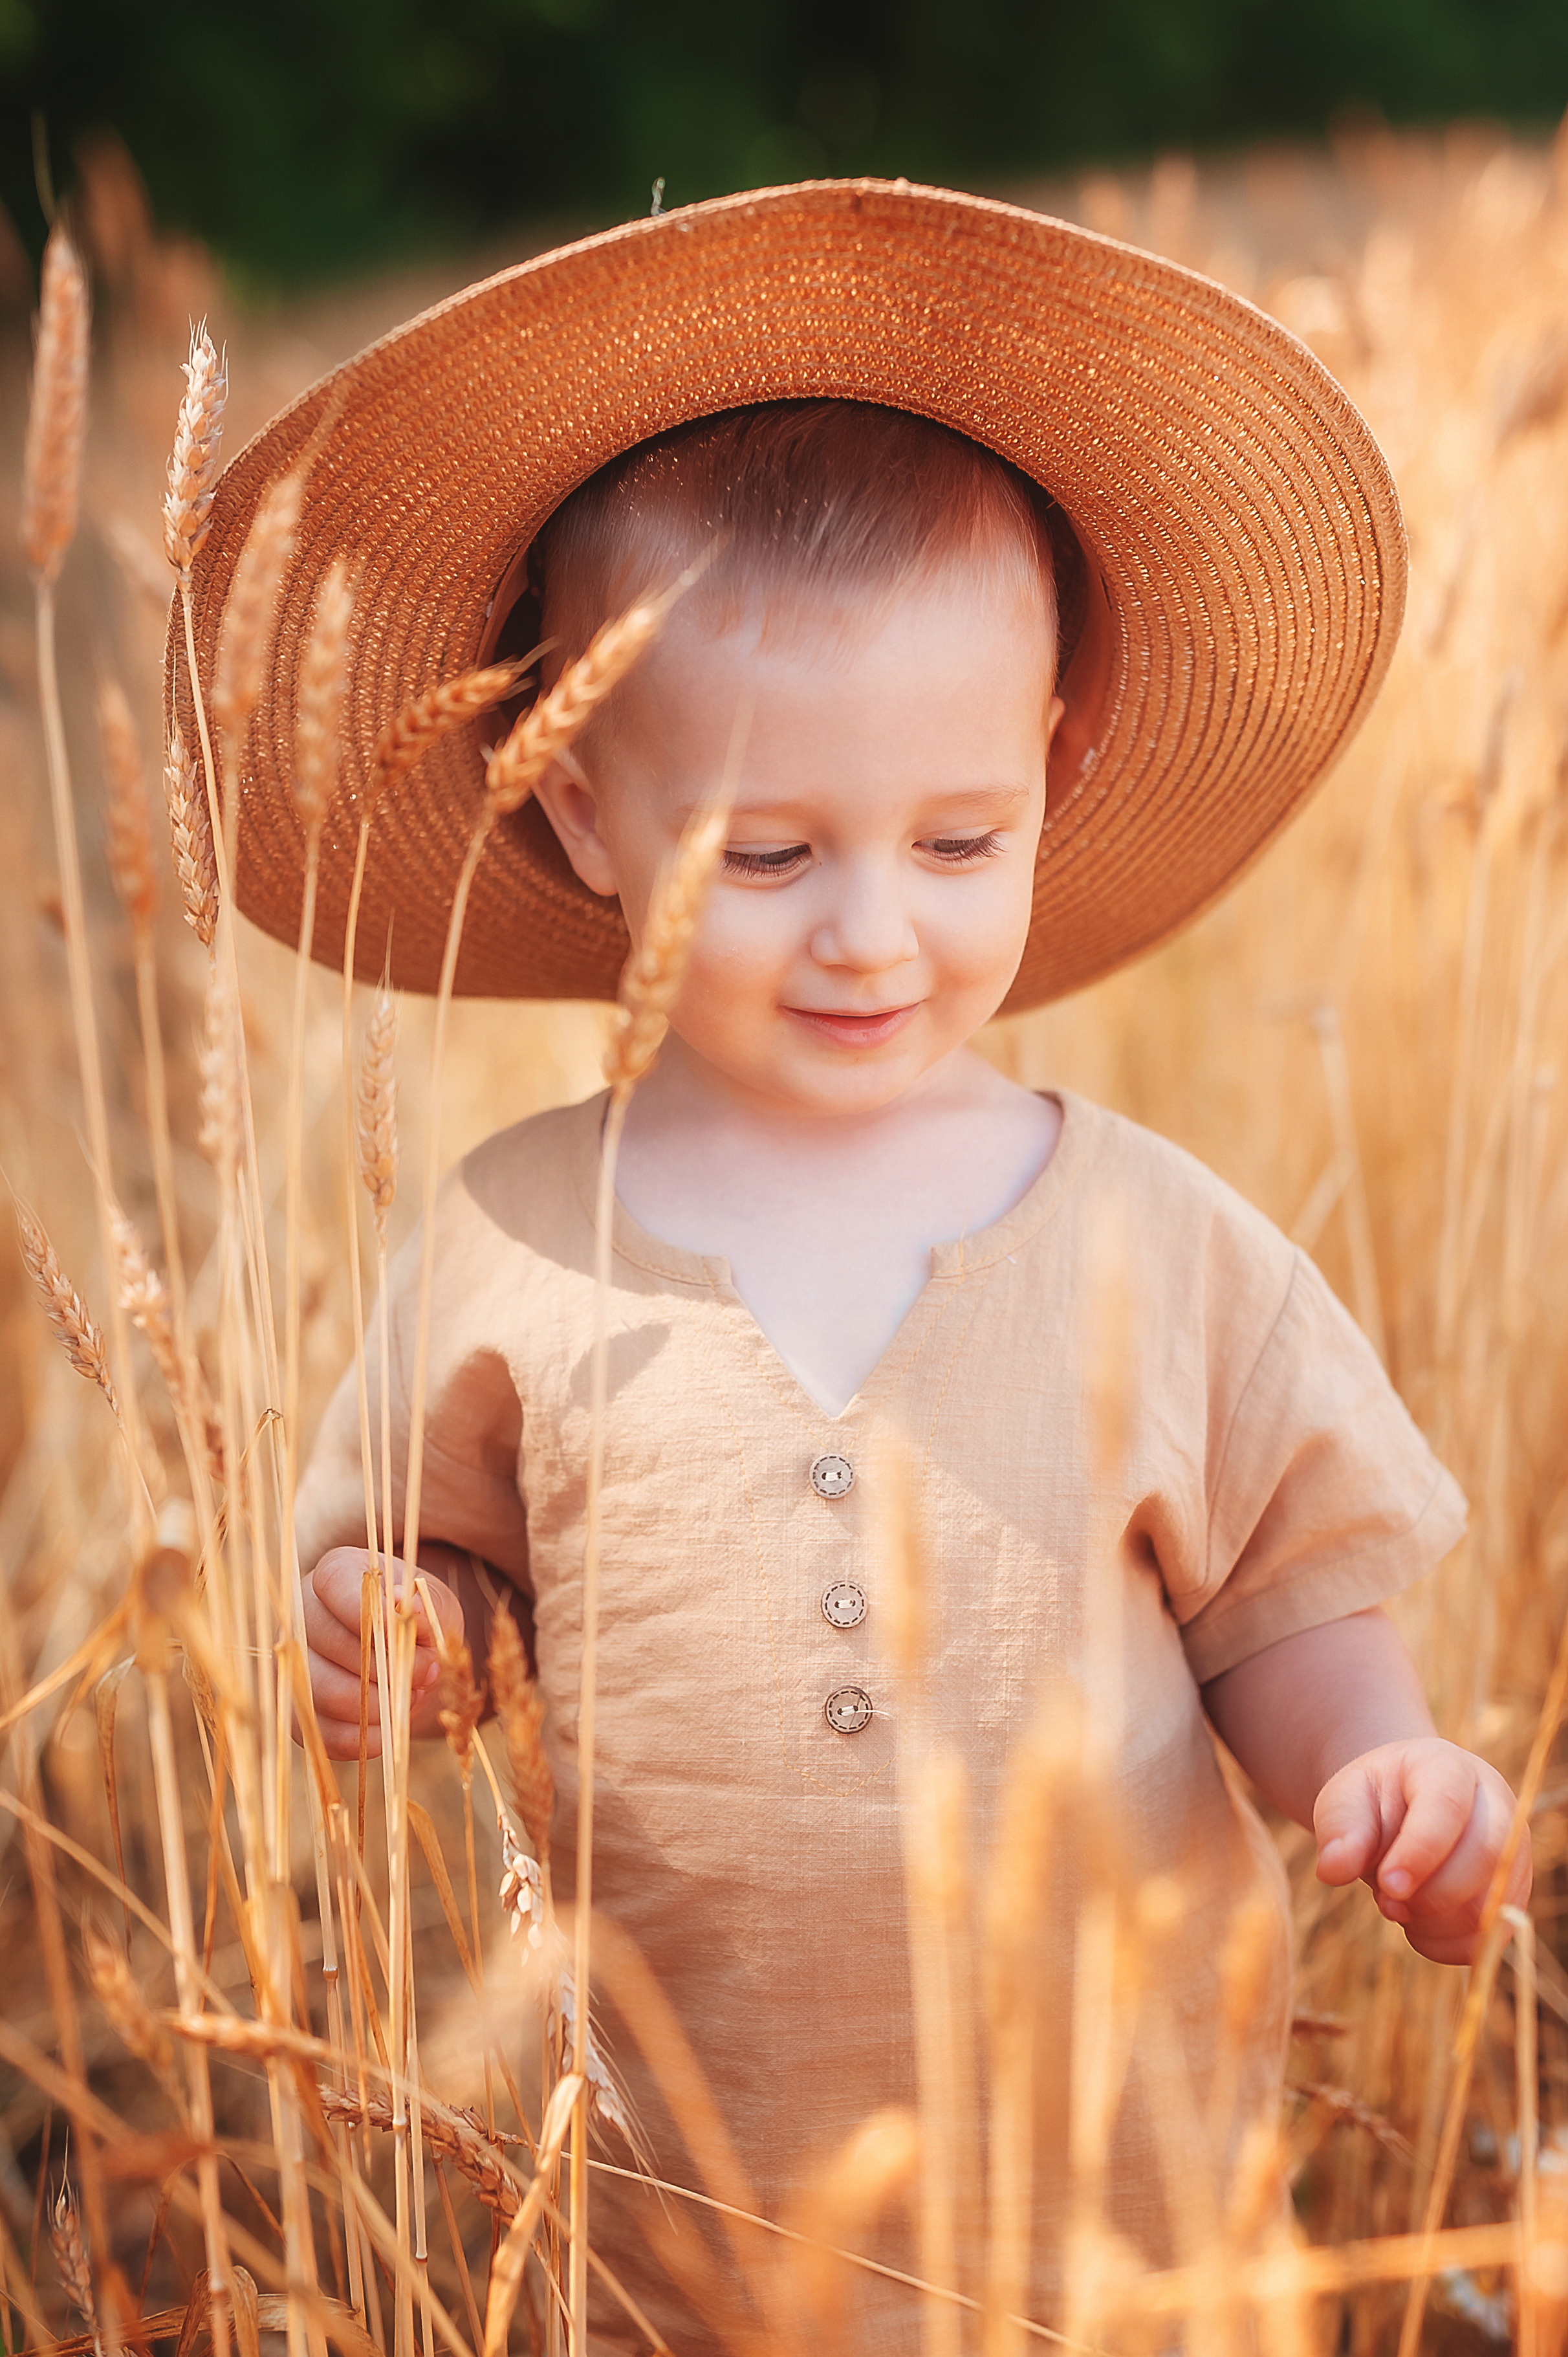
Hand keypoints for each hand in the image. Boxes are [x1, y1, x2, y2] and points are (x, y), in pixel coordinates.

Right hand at [300, 1546, 468, 1759]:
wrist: (406, 1652)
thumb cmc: (417, 1619)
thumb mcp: (435, 1604)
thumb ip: (427, 1606)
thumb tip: (406, 1606)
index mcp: (335, 1574)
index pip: (335, 1585)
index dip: (371, 1614)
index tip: (405, 1634)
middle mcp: (302, 1615)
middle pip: (331, 1645)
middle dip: (387, 1667)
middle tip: (425, 1673)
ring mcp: (294, 1665)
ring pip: (324, 1693)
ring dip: (377, 1704)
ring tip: (409, 1696)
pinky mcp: (298, 1712)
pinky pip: (322, 1733)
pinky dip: (363, 1736)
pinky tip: (390, 1726)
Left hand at [1314, 1737, 1530, 1963]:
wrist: (1398, 1811)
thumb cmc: (1371, 1802)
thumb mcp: (1344, 1800)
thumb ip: (1339, 1829)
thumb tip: (1332, 1870)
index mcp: (1447, 1767)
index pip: (1447, 1807)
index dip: (1420, 1853)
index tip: (1389, 1886)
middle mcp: (1495, 1804)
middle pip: (1488, 1856)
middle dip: (1434, 1895)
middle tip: (1387, 1902)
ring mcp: (1512, 1851)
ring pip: (1494, 1903)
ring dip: (1437, 1923)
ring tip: (1396, 1907)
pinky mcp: (1511, 1894)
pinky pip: (1491, 1935)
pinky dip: (1449, 1945)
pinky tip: (1417, 1925)